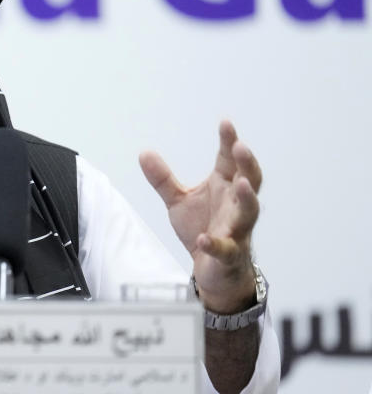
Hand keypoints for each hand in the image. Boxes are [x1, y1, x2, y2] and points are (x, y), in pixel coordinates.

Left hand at [139, 121, 261, 313]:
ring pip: (249, 213)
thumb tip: (143, 152)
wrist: (214, 271)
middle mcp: (235, 206)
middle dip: (247, 164)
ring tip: (241, 184)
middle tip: (241, 147)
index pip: (230, 161)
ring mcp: (237, 231)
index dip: (229, 142)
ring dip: (247, 198)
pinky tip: (205, 239)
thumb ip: (163, 179)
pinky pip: (225, 249)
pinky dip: (216, 244)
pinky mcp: (229, 256)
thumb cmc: (203, 228)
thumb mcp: (178, 201)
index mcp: (224, 188)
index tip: (225, 123)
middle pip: (250, 181)